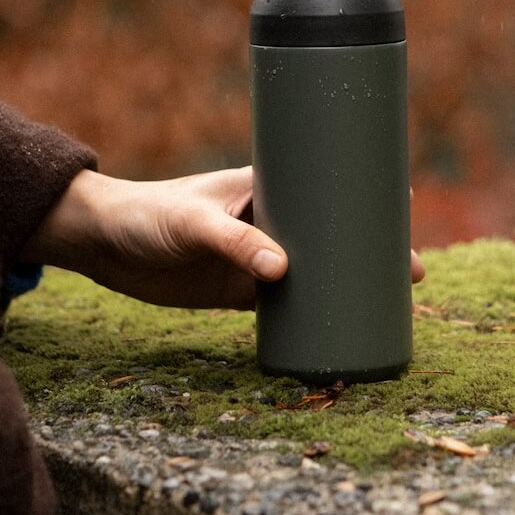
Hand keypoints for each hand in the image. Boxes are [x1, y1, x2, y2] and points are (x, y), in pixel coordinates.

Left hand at [21, 166, 424, 309]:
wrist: (101, 243)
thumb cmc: (146, 213)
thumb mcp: (192, 222)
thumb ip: (234, 243)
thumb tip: (283, 271)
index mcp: (263, 187)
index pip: (324, 186)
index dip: (364, 195)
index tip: (404, 203)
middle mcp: (266, 221)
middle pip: (331, 234)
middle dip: (371, 250)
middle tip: (413, 271)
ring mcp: (254, 256)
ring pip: (314, 271)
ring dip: (347, 285)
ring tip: (388, 304)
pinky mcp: (237, 290)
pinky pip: (285, 304)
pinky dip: (311, 313)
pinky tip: (338, 329)